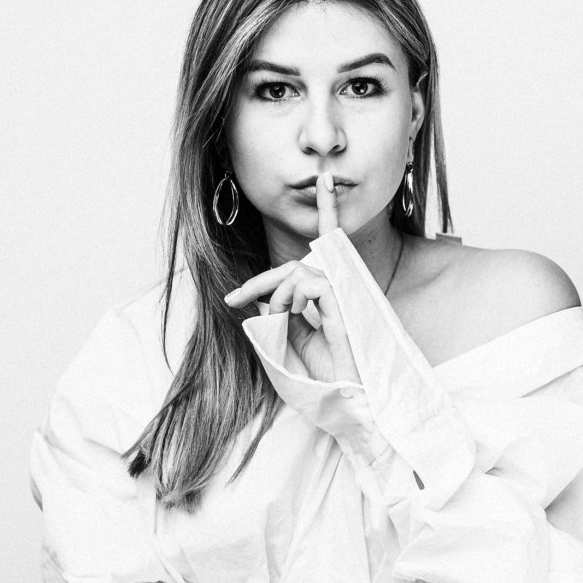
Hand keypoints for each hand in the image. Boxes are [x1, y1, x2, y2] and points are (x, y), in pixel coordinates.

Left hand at [224, 174, 360, 386]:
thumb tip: (265, 301)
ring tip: (277, 324)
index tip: (327, 179)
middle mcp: (346, 287)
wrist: (348, 403)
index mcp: (338, 295)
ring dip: (274, 297)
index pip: (330, 245)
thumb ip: (282, 318)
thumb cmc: (328, 379)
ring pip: (296, 271)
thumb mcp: (293, 344)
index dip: (328, 210)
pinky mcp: (345, 299)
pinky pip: (305, 282)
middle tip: (233, 299)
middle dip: (261, 280)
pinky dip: (287, 300)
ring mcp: (348, 292)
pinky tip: (291, 319)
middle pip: (296, 263)